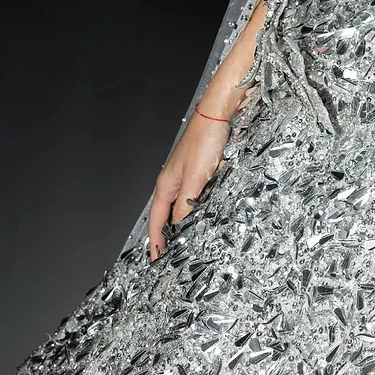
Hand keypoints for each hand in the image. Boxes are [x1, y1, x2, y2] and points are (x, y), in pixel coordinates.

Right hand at [147, 112, 229, 261]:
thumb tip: (179, 228)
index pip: (155, 221)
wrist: (220, 114)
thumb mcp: (195, 178)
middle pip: (167, 215)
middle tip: (173, 257)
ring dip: (184, 223)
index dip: (156, 242)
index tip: (156, 261)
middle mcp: (174, 181)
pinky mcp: (201, 170)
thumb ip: (186, 205)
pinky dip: (197, 208)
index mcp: (166, 185)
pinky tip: (205, 214)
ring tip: (187, 241)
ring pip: (182, 206)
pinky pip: (196, 195)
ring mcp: (187, 175)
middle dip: (168, 236)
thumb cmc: (205, 140)